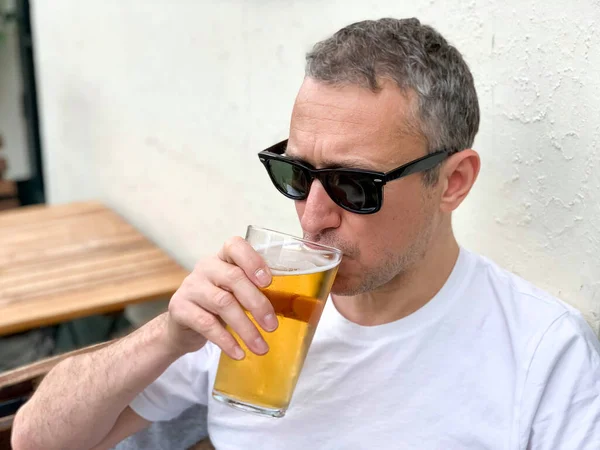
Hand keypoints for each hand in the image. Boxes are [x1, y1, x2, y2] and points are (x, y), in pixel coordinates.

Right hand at [166, 236, 277, 358]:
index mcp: (223, 258)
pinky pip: (206, 324)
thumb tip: (287, 304)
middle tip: (273, 326)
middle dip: (257, 303)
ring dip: (246, 328)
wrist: (183, 326)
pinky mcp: (179, 308)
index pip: (235, 246)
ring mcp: (190, 286)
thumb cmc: (218, 305)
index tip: (268, 282)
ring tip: (261, 347)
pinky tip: (239, 353)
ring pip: (223, 303)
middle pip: (234, 278)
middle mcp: (205, 267)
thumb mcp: (235, 292)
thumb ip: (253, 290)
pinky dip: (226, 341)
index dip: (253, 261)